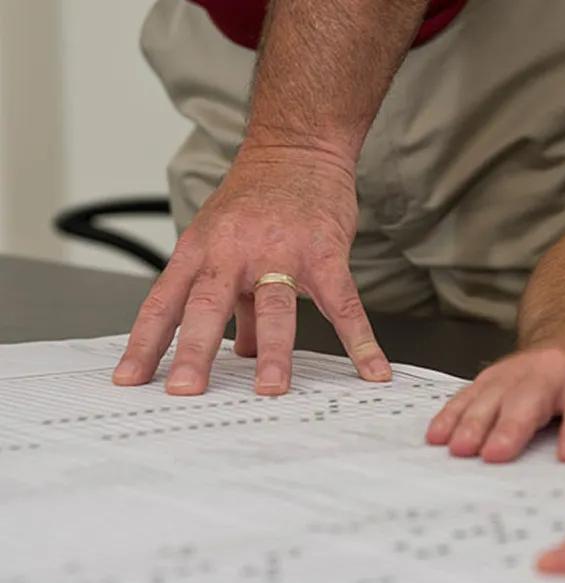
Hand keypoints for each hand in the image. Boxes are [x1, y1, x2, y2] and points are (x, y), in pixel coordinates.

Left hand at [112, 146, 390, 395]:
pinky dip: (359, 340)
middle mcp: (233, 252)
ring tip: (270, 388)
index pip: (164, 302)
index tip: (130, 380)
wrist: (297, 147)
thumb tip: (235, 350)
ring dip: (272, 350)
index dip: (144, 343)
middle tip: (186, 390)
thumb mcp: (224, 242)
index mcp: (201, 251)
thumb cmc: (259, 197)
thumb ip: (230, 301)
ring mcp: (280, 252)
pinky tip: (371, 369)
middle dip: (194, 350)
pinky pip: (342, 303)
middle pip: (207, 305)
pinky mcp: (324, 254)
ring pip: (272, 305)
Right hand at [425, 332, 564, 462]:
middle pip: (533, 396)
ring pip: (496, 394)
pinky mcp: (499, 374)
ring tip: (457, 447)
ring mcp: (525, 368)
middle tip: (496, 454)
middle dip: (513, 425)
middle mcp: (559, 367)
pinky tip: (437, 434)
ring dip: (475, 421)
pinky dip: (453, 413)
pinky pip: (472, 392)